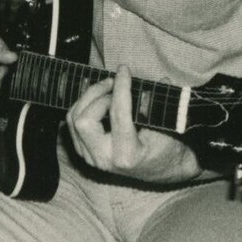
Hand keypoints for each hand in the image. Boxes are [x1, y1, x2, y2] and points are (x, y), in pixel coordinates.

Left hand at [66, 65, 203, 184]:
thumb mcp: (169, 127)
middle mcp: (105, 159)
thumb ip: (160, 104)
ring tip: (106, 89)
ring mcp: (92, 158)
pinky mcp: (85, 154)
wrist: (163, 170)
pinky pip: (73, 124)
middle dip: (97, 95)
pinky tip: (99, 99)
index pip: (118, 113)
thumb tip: (160, 80)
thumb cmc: (168, 148)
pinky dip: (83, 107)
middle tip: (113, 83)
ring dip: (88, 98)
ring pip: (74, 120)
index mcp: (127, 154)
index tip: (125, 70)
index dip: (121, 87)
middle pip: (85, 120)